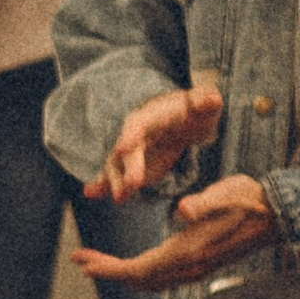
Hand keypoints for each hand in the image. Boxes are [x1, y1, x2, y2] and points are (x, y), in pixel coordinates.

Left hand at [78, 176, 278, 292]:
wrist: (280, 216)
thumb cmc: (252, 201)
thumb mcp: (226, 194)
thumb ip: (203, 203)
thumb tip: (184, 210)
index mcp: (188, 251)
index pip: (138, 268)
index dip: (108, 268)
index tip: (83, 261)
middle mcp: (190, 267)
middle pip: (139, 279)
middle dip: (108, 271)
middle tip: (81, 261)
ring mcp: (197, 269)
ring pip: (151, 281)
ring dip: (123, 275)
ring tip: (99, 265)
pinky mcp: (202, 265)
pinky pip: (164, 279)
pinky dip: (142, 274)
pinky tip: (136, 266)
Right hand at [86, 79, 222, 202]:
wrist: (185, 121)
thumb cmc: (197, 109)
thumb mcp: (206, 102)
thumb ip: (206, 100)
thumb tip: (208, 99)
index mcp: (152, 115)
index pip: (139, 124)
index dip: (131, 135)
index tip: (124, 147)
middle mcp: (135, 133)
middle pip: (127, 150)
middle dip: (127, 167)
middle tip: (132, 185)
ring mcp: (131, 151)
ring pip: (117, 166)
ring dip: (115, 182)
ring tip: (120, 198)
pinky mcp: (132, 166)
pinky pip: (115, 176)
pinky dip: (102, 185)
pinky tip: (91, 194)